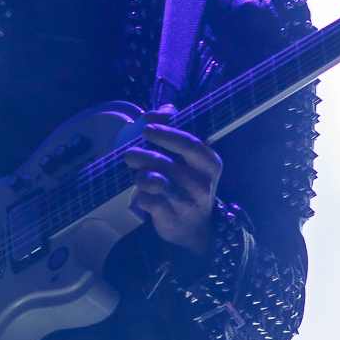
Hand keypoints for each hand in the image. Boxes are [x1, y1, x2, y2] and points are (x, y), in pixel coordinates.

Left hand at [125, 112, 221, 254]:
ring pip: (157, 183)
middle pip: (168, 164)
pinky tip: (144, 196)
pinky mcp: (173, 219)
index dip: (167, 134)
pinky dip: (141, 197)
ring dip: (142, 177)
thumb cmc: (187, 183)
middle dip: (145, 156)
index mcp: (209, 163)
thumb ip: (174, 128)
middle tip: (130, 154)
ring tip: (139, 176)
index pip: (190, 144)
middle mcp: (203, 183)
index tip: (146, 128)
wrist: (193, 227)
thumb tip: (155, 112)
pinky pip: (150, 202)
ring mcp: (188, 202)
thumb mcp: (188, 157)